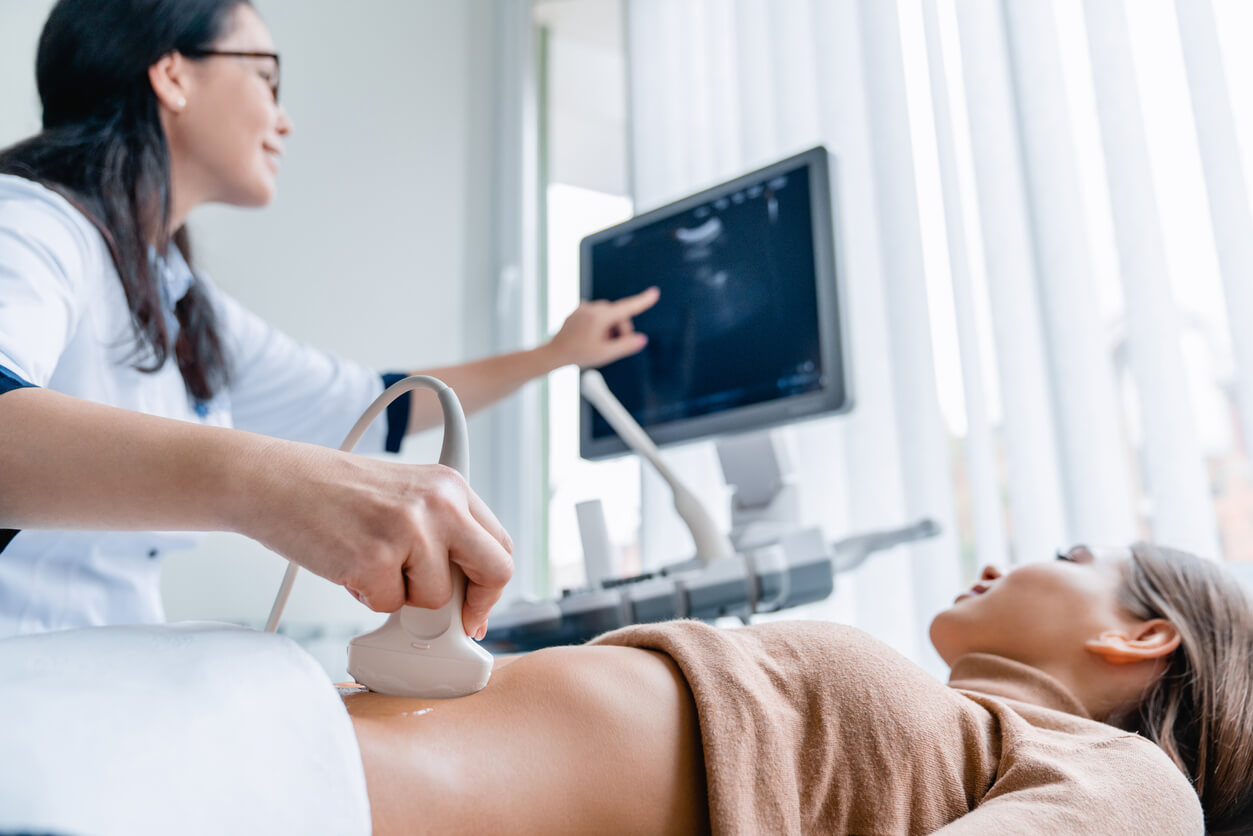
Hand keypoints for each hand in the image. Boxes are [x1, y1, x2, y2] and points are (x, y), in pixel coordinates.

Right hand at [244, 447, 513, 637]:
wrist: (273, 480)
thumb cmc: (332, 493)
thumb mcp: (404, 495)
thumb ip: (440, 533)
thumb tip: (466, 596)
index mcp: (450, 486)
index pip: (499, 544)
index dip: (490, 586)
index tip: (474, 609)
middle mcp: (439, 503)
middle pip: (494, 572)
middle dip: (473, 606)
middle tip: (447, 621)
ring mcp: (409, 530)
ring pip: (435, 598)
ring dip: (401, 596)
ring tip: (368, 562)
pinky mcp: (375, 559)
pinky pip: (389, 605)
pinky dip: (367, 596)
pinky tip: (347, 564)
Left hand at [547, 286, 659, 367]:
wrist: (554, 353)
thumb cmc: (578, 355)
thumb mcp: (605, 354)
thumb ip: (626, 346)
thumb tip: (642, 339)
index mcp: (600, 317)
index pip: (627, 308)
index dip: (643, 301)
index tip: (655, 293)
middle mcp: (592, 308)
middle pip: (618, 315)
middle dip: (620, 330)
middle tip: (612, 347)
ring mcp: (584, 308)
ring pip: (608, 315)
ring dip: (609, 328)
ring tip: (598, 344)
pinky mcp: (578, 310)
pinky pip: (596, 315)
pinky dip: (599, 325)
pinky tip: (589, 337)